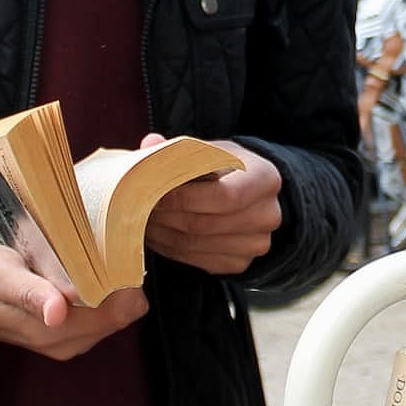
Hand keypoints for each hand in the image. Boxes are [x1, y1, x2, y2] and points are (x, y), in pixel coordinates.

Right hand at [0, 242, 147, 360]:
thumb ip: (29, 294)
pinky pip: (101, 313)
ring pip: (115, 313)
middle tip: (96, 249)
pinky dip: (98, 291)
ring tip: (84, 258)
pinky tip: (79, 272)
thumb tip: (56, 313)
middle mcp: (66, 343)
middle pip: (122, 312)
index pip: (118, 312)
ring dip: (108, 285)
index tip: (111, 252)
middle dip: (117, 281)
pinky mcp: (68, 334)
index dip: (123, 282)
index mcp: (53, 332)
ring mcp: (69, 341)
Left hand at [140, 135, 283, 274]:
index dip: (183, 198)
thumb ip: (180, 151)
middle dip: (165, 218)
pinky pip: (199, 262)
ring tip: (142, 222)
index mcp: (266, 179)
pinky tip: (159, 235)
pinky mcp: (241, 263)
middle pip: (206, 225)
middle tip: (136, 210)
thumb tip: (151, 143)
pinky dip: (172, 250)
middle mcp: (269, 216)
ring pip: (197, 246)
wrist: (249, 193)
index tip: (152, 193)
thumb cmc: (225, 168)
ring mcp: (257, 243)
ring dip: (163, 236)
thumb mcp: (209, 151)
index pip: (224, 196)